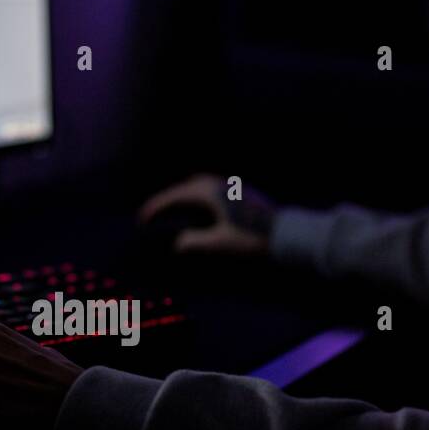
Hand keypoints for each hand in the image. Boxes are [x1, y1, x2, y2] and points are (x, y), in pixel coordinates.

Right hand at [138, 173, 273, 256]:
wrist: (286, 234)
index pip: (176, 197)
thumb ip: (195, 243)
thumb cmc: (253, 239)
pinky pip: (210, 188)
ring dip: (183, 196)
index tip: (142, 219)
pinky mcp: (240, 192)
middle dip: (167, 200)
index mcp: (211, 194)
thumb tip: (178, 243)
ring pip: (199, 185)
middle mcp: (219, 184)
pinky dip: (197, 196)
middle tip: (153, 214)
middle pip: (185, 187)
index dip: (157, 207)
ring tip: (172, 210)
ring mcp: (231, 186)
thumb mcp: (220, 244)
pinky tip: (199, 209)